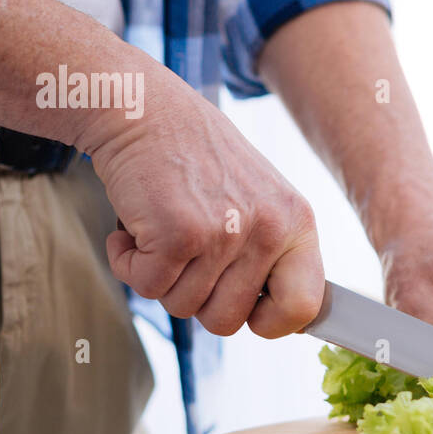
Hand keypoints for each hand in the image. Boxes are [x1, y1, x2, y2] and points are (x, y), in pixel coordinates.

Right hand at [81, 77, 324, 337]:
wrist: (145, 110)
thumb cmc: (198, 161)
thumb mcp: (260, 202)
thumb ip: (271, 255)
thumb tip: (284, 321)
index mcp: (298, 224)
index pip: (304, 308)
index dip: (269, 322)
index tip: (246, 310)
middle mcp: (269, 229)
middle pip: (227, 322)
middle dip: (195, 297)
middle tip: (186, 254)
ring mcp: (225, 233)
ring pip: (183, 307)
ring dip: (160, 276)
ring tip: (163, 228)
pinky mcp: (179, 234)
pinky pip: (146, 287)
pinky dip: (128, 263)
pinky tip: (138, 225)